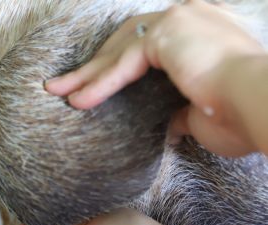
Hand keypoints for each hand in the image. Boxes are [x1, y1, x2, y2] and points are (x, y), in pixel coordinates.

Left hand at [46, 0, 264, 155]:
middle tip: (63, 87)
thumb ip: (179, 114)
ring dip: (88, 73)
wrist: (259, 106)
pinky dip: (100, 83)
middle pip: (127, 41)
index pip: (149, 45)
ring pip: (120, 48)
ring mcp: (180, 19)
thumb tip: (168, 126)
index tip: (94, 87)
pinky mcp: (169, 32)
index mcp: (201, 33)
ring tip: (58, 93)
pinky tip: (79, 101)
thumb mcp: (202, 116)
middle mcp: (191, 17)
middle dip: (93, 66)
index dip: (118, 66)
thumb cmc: (240, 115)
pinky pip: (125, 62)